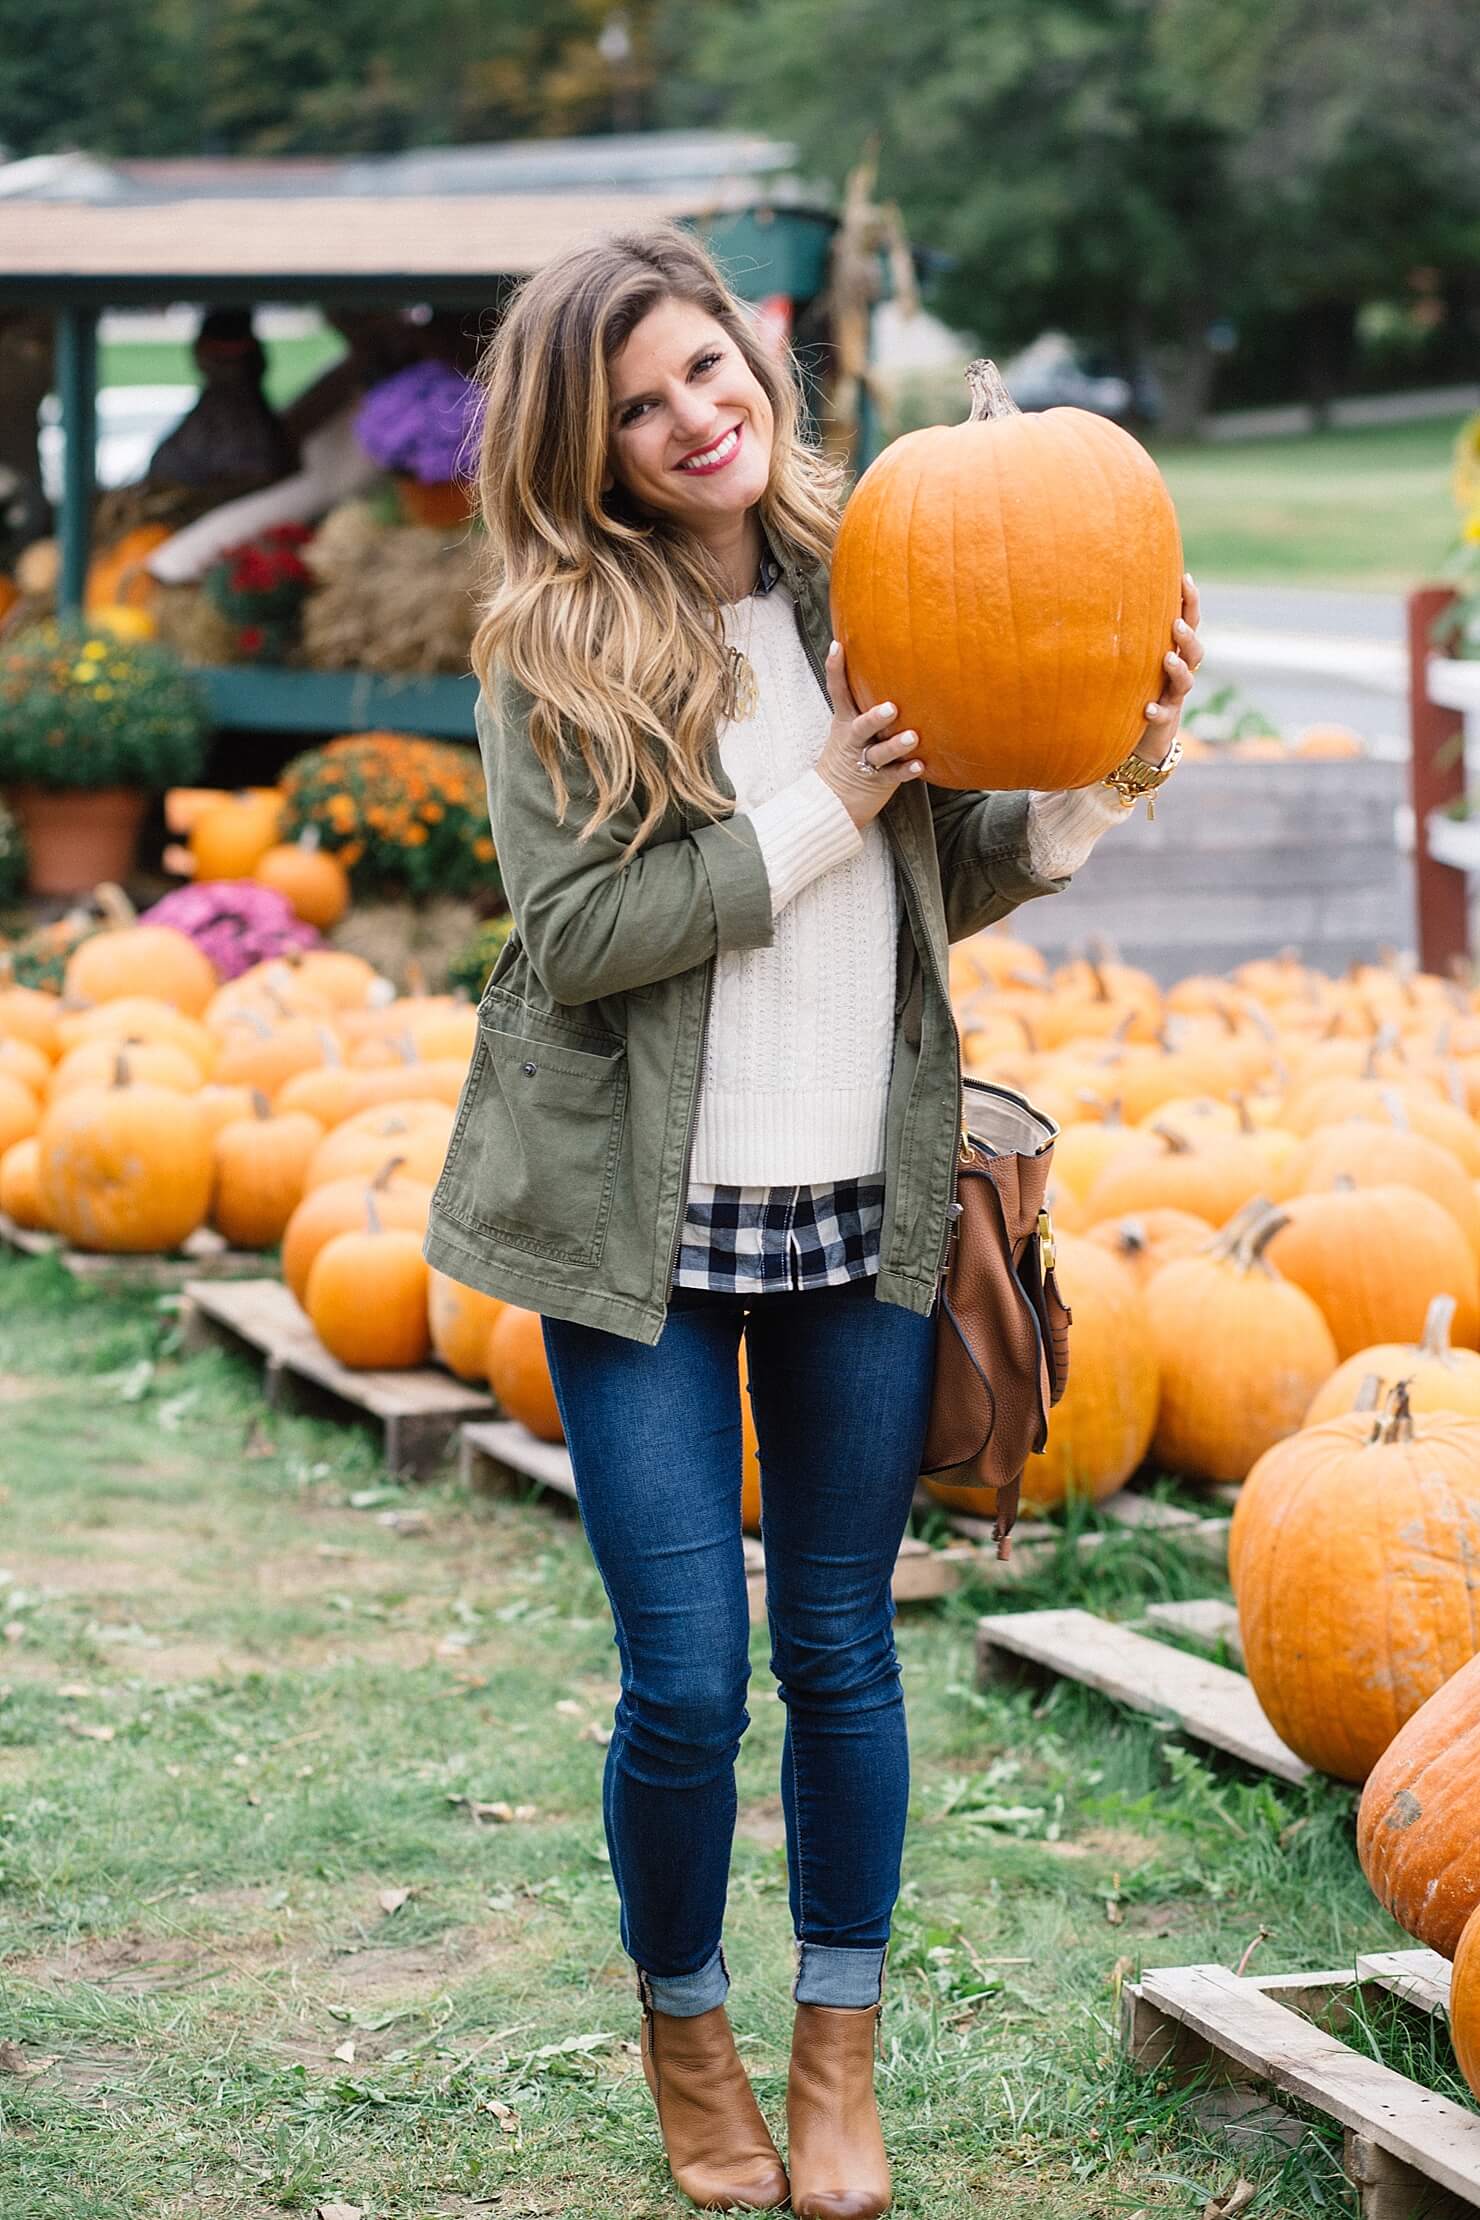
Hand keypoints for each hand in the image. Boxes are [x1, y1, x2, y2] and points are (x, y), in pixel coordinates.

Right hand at [818, 641, 924, 828]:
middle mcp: (853, 740)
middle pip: (861, 726)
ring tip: (912, 737)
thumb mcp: (849, 728)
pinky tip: (920, 765)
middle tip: (891, 708)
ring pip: (879, 752)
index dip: (835, 669)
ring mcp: (865, 760)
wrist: (832, 800)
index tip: (838, 646)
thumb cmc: (849, 756)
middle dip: (874, 717)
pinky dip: (906, 770)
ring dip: (896, 745)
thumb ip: (864, 703)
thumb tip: (890, 669)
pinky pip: (893, 775)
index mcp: (846, 722)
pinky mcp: (878, 780)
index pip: (838, 692)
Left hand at [1133, 574, 1202, 765]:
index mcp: (1175, 651)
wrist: (1145, 735)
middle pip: (1195, 651)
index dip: (1191, 601)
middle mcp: (1179, 672)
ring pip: (1185, 681)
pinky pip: (1165, 715)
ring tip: (1167, 659)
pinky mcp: (1165, 720)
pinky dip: (1158, 711)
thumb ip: (1132, 631)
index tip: (1185, 578)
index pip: (1189, 622)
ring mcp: (1174, 696)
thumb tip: (1107, 588)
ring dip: (1178, 669)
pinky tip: (1148, 709)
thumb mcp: (1137, 657)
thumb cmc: (1138, 686)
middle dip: (1187, 636)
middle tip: (1176, 624)